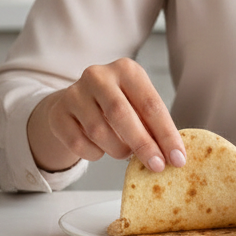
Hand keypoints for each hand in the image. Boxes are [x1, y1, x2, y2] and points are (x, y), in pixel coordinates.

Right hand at [27, 57, 185, 174]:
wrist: (75, 103)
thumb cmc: (117, 104)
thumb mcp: (137, 104)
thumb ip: (153, 124)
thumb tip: (173, 155)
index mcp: (127, 69)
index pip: (151, 104)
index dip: (166, 134)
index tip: (178, 158)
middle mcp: (99, 76)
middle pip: (122, 115)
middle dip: (143, 145)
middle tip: (157, 166)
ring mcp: (74, 93)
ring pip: (99, 131)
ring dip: (118, 150)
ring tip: (125, 153)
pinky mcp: (58, 113)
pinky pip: (78, 143)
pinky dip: (95, 153)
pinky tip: (101, 149)